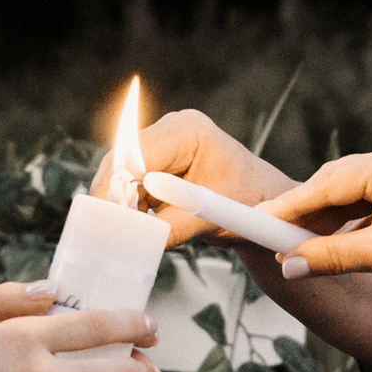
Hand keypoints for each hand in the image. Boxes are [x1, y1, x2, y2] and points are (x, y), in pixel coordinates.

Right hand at [104, 109, 298, 246]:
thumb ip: (172, 227)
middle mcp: (170, 132)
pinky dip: (132, 211)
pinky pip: (131, 189)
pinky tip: (143, 227)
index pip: (135, 153)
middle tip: (109, 232)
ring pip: (122, 179)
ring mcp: (162, 149)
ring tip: (131, 234)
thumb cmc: (252, 202)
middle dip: (114, 198)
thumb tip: (135, 240)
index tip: (104, 215)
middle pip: (122, 163)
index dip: (115, 184)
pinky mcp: (158, 168)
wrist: (267, 205)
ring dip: (122, 208)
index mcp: (187, 130)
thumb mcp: (213, 218)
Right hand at [264, 141, 371, 292]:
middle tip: (268, 238)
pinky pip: (365, 206)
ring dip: (323, 222)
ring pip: (347, 197)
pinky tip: (328, 246)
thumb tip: (288, 268)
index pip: (327, 182)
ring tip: (293, 248)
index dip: (289, 205)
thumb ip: (334, 257)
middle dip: (303, 213)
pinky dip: (345, 226)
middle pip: (334, 184)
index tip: (256, 220)